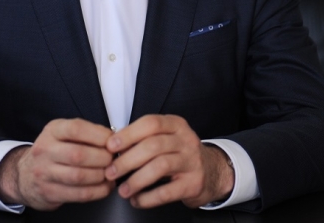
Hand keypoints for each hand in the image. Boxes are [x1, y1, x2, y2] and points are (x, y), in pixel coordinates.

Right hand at [0, 118, 114, 209]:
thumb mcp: (62, 134)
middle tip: (113, 159)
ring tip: (111, 173)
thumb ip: (85, 133)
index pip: (76, 129)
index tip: (112, 141)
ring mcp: (45, 172)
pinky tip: (105, 187)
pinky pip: (79, 194)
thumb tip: (113, 138)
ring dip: (101, 176)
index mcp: (52, 130)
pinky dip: (97, 191)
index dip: (98, 135)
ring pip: (79, 176)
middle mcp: (45, 150)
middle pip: (78, 154)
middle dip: (102, 158)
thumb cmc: (52, 151)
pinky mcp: (49, 192)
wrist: (24, 175)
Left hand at [104, 114, 234, 207]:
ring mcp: (192, 161)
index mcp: (176, 124)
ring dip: (136, 180)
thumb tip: (114, 145)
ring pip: (159, 167)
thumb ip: (144, 138)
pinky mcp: (194, 183)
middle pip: (152, 146)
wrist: (213, 171)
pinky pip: (167, 192)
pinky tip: (137, 200)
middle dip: (127, 160)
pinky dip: (148, 198)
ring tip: (122, 189)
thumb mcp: (167, 137)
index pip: (150, 123)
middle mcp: (186, 140)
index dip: (128, 134)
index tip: (110, 146)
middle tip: (111, 171)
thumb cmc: (180, 153)